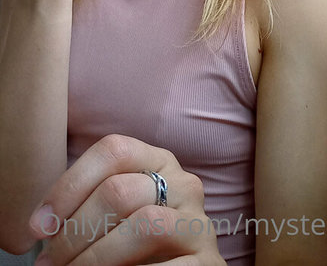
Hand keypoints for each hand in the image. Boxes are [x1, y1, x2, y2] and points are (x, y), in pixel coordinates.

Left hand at [28, 134, 225, 264]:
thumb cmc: (140, 246)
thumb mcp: (121, 214)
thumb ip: (93, 205)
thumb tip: (41, 223)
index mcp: (159, 161)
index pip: (113, 150)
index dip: (69, 184)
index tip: (39, 225)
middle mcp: (184, 184)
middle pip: (119, 190)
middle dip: (74, 230)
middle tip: (50, 261)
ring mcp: (199, 223)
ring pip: (143, 225)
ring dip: (96, 257)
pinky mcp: (208, 262)